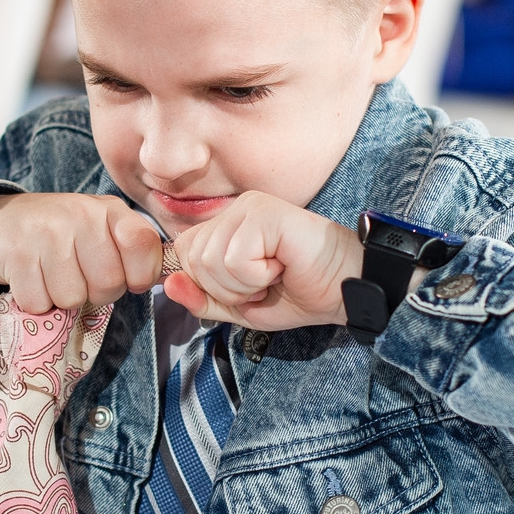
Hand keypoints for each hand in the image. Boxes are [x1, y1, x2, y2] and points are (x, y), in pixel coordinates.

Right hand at [0, 192, 162, 312]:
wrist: (0, 222)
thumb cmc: (61, 234)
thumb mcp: (100, 230)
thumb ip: (131, 250)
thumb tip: (159, 279)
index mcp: (110, 210)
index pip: (145, 248)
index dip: (138, 275)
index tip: (126, 278)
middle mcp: (81, 215)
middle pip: (108, 284)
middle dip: (94, 294)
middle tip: (79, 278)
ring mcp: (47, 233)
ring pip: (72, 298)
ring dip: (61, 299)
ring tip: (52, 276)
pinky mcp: (17, 254)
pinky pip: (39, 303)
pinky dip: (35, 301)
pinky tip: (31, 278)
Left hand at [163, 191, 362, 330]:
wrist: (346, 289)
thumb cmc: (299, 293)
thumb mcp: (240, 307)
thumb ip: (202, 298)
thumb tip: (167, 283)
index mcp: (226, 224)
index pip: (181, 255)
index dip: (207, 285)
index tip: (246, 289)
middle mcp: (235, 208)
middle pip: (192, 260)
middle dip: (226, 289)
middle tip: (263, 284)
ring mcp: (250, 206)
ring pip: (210, 260)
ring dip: (243, 285)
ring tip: (273, 275)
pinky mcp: (265, 212)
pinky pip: (234, 258)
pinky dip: (256, 277)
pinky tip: (282, 267)